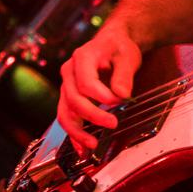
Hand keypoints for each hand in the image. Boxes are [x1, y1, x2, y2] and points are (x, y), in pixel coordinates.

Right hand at [57, 25, 141, 152]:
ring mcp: (66, 85)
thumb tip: (122, 95)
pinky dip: (73, 134)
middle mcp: (68, 72)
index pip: (86, 82)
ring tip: (92, 145)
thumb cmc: (119, 47)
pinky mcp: (69, 97)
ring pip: (65, 112)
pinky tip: (82, 149)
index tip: (120, 101)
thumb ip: (124, 75)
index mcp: (82, 58)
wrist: (112, 42)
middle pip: (73, 99)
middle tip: (113, 124)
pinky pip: (67, 117)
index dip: (102, 96)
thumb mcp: (128, 56)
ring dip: (77, 131)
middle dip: (92, 115)